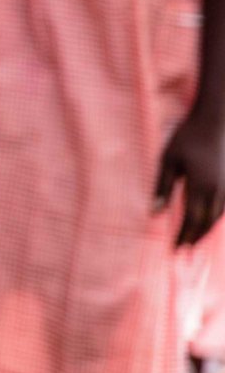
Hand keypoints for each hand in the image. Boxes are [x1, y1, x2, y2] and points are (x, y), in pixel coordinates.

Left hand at [157, 108, 224, 245]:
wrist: (215, 121)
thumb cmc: (187, 138)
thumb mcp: (168, 160)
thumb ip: (162, 188)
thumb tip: (154, 213)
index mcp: (201, 187)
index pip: (192, 220)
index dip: (184, 236)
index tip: (175, 249)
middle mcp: (219, 191)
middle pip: (207, 223)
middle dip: (195, 238)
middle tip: (184, 251)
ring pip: (218, 217)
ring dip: (206, 230)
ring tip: (193, 240)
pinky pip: (224, 207)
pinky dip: (214, 218)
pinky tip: (206, 220)